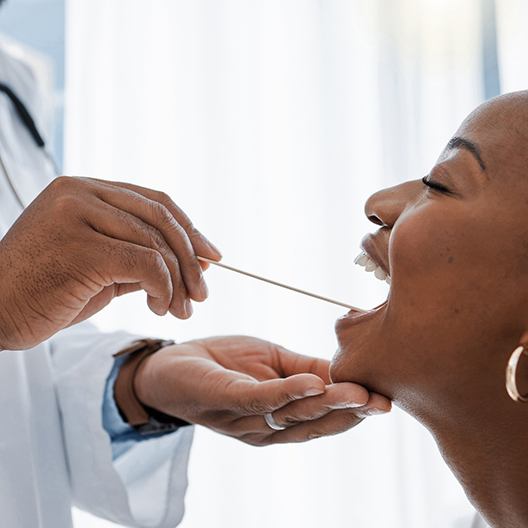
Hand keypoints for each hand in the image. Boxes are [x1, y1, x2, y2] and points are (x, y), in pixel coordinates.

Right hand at [0, 176, 220, 349]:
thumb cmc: (45, 291)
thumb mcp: (101, 267)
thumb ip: (141, 256)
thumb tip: (197, 260)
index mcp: (84, 190)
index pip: (154, 202)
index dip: (189, 228)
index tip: (212, 255)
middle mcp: (81, 193)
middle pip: (161, 218)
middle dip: (191, 258)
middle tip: (203, 293)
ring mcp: (78, 215)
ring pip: (156, 243)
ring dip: (178, 282)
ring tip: (181, 310)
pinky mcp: (82, 246)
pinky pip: (146, 263)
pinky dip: (163, 288)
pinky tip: (159, 307)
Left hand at [133, 336, 390, 445]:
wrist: (172, 365)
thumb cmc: (223, 363)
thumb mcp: (271, 360)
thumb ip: (305, 368)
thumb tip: (342, 370)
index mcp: (280, 417)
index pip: (323, 416)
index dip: (354, 410)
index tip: (385, 401)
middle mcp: (267, 426)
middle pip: (314, 422)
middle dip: (349, 412)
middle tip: (382, 403)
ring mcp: (247, 416)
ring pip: (293, 413)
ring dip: (327, 403)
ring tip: (359, 394)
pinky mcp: (227, 398)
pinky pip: (260, 398)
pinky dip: (288, 392)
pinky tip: (313, 384)